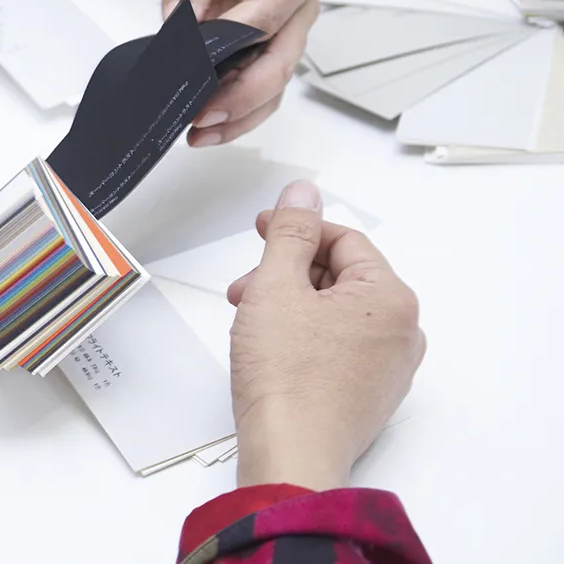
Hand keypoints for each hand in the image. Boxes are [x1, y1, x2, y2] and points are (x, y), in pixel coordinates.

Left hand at [153, 0, 325, 147]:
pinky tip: (203, 121)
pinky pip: (252, 80)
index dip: (235, 46)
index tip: (197, 67)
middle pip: (280, 61)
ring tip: (200, 131)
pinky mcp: (256, 40)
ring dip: (239, 111)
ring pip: (271, 81)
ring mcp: (280, 24)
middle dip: (242, 95)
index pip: (269, 17)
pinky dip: (231, 104)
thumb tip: (179, 25)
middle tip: (203, 116)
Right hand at [225, 180, 425, 490]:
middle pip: (339, 275)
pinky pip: (337, 346)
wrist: (290, 454)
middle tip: (248, 287)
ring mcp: (387, 368)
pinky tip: (271, 350)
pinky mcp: (368, 394)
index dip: (296, 229)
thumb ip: (289, 232)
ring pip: (334, 312)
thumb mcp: (276, 286)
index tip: (263, 230)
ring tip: (253, 323)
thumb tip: (302, 194)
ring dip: (290, 305)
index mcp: (390, 298)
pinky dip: (302, 337)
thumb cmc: (288, 380)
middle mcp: (401, 332)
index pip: (343, 240)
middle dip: (287, 274)